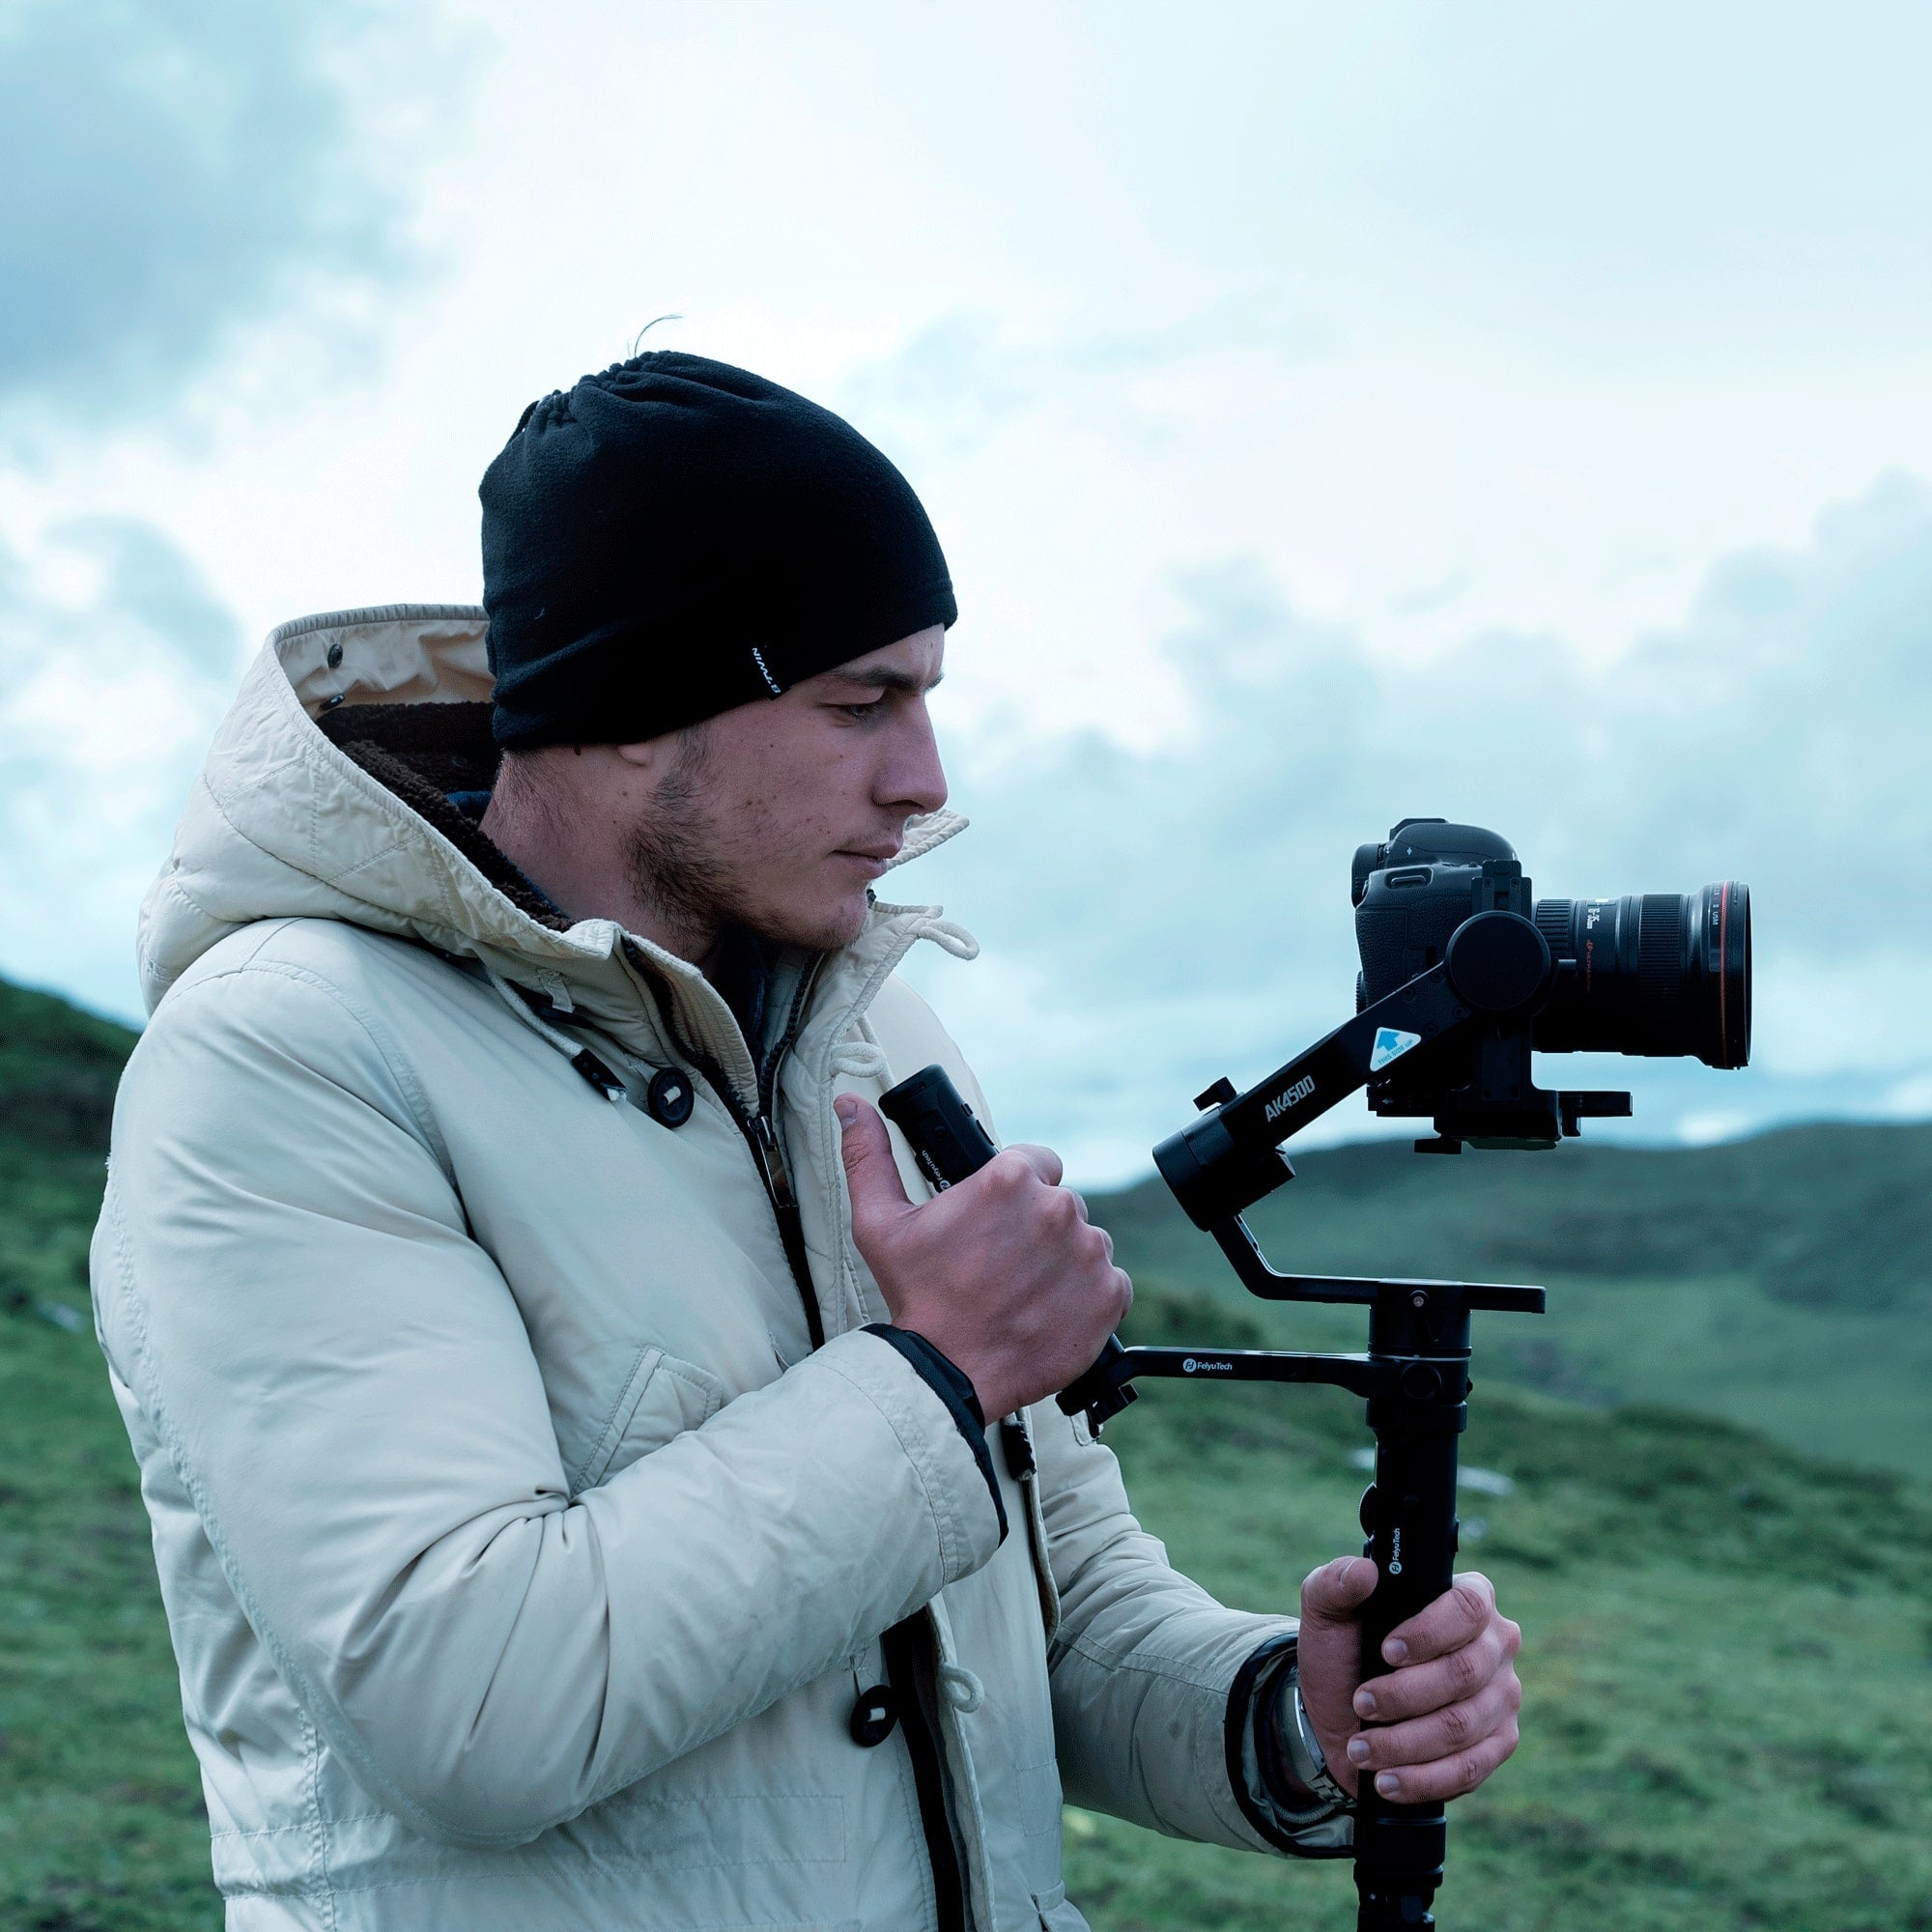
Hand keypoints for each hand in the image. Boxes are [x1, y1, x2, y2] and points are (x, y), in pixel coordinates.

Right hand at [836, 1093, 1131, 1418]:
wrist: (947, 1376)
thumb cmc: (917, 1298)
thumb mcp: (879, 1222)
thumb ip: (869, 1155)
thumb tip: (852, 1106)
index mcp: (1009, 1179)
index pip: (1036, 1162)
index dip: (1016, 1190)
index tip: (997, 1220)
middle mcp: (1057, 1210)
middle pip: (1059, 1203)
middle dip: (1035, 1227)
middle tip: (1001, 1263)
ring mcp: (1089, 1253)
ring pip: (1085, 1242)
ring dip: (1062, 1260)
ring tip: (1023, 1290)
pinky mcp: (1109, 1295)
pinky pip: (1108, 1282)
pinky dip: (1085, 1295)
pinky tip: (1048, 1310)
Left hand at [1296, 1558, 1521, 1803]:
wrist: (1343, 1713)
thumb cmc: (1344, 1651)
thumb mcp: (1326, 1611)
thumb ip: (1335, 1582)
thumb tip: (1364, 1572)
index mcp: (1468, 1598)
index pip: (1468, 1607)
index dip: (1429, 1632)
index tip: (1386, 1652)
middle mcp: (1496, 1645)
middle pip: (1464, 1673)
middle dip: (1403, 1695)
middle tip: (1361, 1703)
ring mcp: (1503, 1698)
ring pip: (1462, 1727)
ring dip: (1404, 1743)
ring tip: (1361, 1748)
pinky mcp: (1498, 1745)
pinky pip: (1469, 1769)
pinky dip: (1422, 1778)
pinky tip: (1386, 1780)